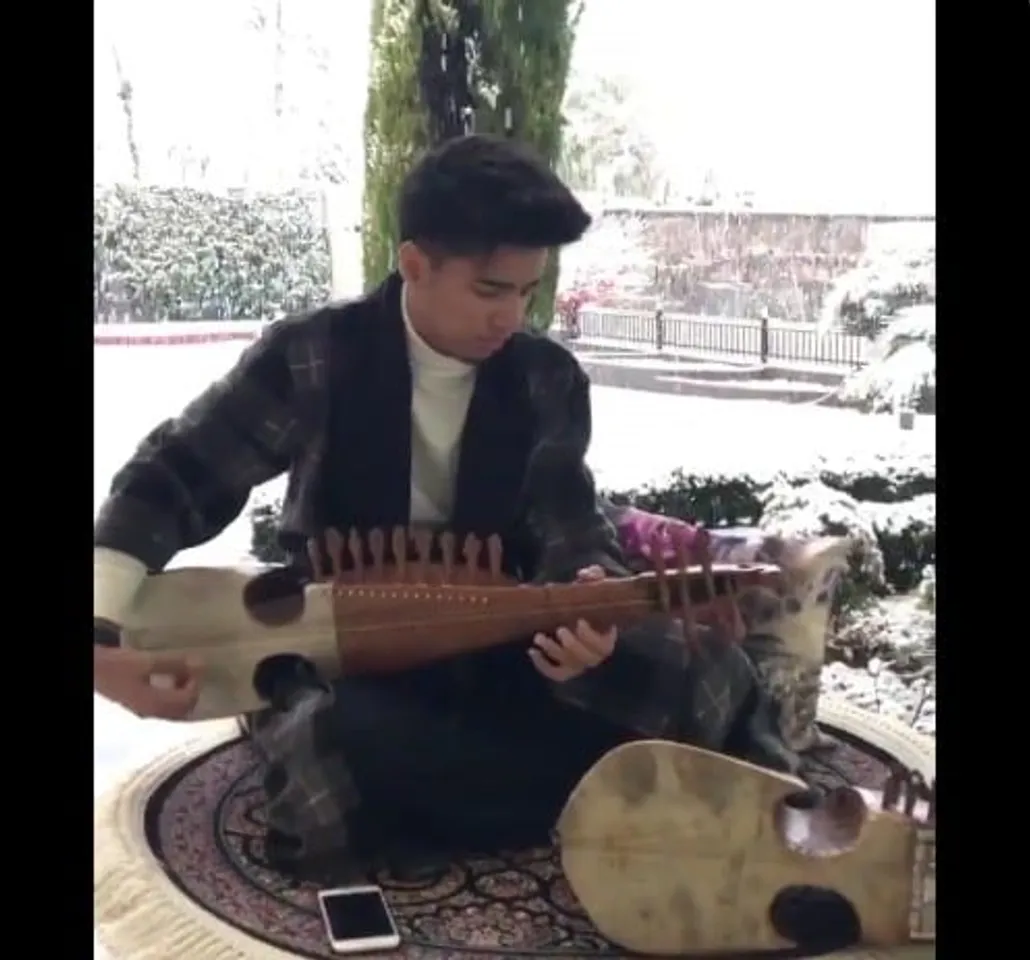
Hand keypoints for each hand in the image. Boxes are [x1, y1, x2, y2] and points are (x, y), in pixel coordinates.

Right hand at [94, 645, 201, 720]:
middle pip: (183, 710)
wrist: (88, 676)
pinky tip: (159, 686)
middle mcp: (153, 716)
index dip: (196, 681)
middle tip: (187, 674)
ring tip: (174, 678)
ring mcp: (143, 717)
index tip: (194, 665)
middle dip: (189, 691)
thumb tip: (200, 662)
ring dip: (178, 696)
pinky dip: (167, 700)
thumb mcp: (144, 662)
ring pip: (171, 713)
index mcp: (157, 705)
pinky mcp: (135, 714)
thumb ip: (173, 664)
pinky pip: (159, 712)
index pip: (189, 699)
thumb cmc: (114, 668)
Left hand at [528, 565, 616, 681]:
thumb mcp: (595, 584)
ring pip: (569, 665)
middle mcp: (594, 654)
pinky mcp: (565, 667)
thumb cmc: (591, 599)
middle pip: (586, 658)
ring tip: (539, 637)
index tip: (579, 621)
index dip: (591, 637)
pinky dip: (543, 666)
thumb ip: (594, 575)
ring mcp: (579, 663)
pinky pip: (556, 673)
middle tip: (559, 630)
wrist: (582, 612)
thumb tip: (584, 574)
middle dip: (572, 646)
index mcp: (606, 638)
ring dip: (553, 652)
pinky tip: (532, 651)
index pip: (603, 645)